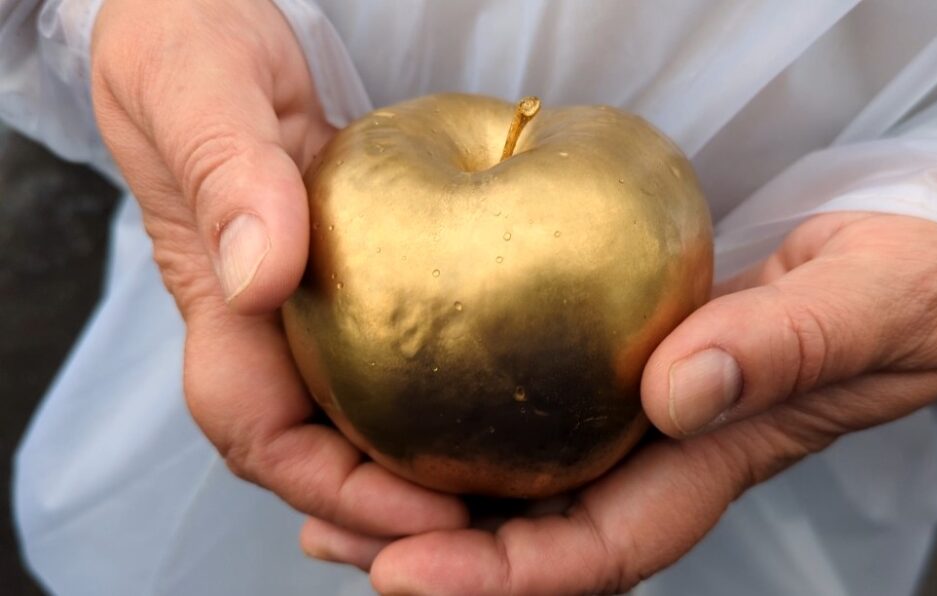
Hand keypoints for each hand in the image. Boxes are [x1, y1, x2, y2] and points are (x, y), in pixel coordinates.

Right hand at [91, 0, 466, 567]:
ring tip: (524, 496)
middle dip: (403, 511)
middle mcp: (271, 329)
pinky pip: (407, 362)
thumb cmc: (191, 42)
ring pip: (373, 421)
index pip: (265, 436)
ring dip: (436, 472)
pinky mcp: (369, 284)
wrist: (214, 17)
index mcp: (221, 307)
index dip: (339, 492)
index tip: (429, 513)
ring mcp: (320, 313)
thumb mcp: (198, 83)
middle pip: (329, 455)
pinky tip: (515, 411)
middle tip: (504, 529)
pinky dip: (451, 402)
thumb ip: (227, 173)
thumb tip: (263, 277)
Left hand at [365, 212, 936, 593]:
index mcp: (704, 465)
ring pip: (514, 480)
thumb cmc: (902, 291)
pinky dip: (451, 416)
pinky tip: (388, 399)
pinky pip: (525, 408)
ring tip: (324, 490)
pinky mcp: (613, 366)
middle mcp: (652, 456)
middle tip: (328, 531)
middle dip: (430, 553)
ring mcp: (629, 416)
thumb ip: (784, 349)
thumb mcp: (867, 304)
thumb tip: (673, 392)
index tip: (402, 572)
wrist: (902, 263)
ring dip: (421, 495)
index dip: (497, 578)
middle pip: (529, 534)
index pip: (590, 550)